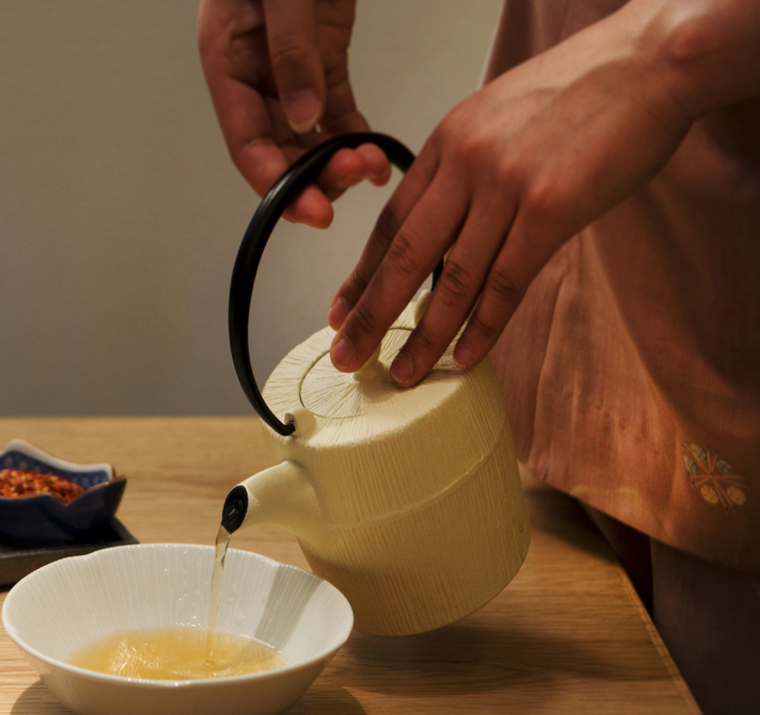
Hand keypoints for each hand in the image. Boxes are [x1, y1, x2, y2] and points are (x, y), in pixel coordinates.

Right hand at [198, 0, 390, 227]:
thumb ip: (292, 52)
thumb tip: (305, 118)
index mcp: (225, 60)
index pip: (244, 140)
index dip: (273, 181)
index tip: (307, 208)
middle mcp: (253, 73)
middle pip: (276, 147)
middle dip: (311, 176)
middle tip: (348, 186)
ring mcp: (288, 68)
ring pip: (308, 135)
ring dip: (337, 159)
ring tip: (370, 165)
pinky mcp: (321, 56)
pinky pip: (335, 108)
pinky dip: (355, 133)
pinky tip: (377, 152)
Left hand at [327, 1, 695, 384]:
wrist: (648, 64)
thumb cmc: (582, 90)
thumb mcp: (498, 115)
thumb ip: (466, 166)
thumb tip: (450, 220)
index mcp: (447, 142)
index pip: (391, 221)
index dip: (362, 272)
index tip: (341, 310)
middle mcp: (464, 165)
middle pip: (404, 256)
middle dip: (371, 313)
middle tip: (346, 354)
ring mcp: (504, 188)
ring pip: (451, 280)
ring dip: (424, 336)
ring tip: (402, 374)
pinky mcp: (549, 210)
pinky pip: (505, 282)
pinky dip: (482, 327)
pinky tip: (463, 357)